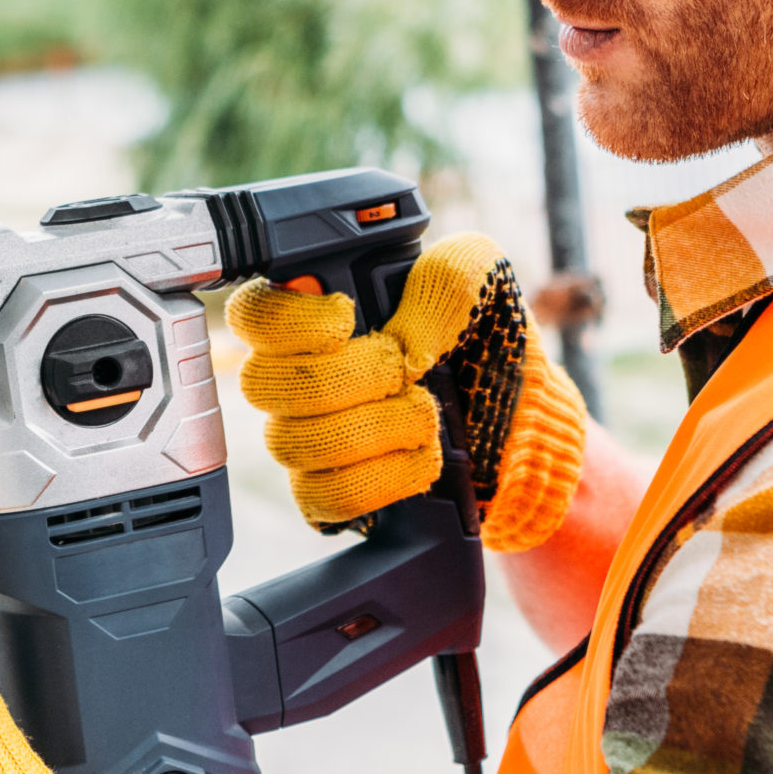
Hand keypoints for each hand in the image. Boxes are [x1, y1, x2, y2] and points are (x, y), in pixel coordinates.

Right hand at [225, 232, 589, 552]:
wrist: (521, 420)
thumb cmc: (487, 343)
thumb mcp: (480, 282)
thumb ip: (444, 277)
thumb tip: (401, 336)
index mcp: (318, 313)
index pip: (252, 313)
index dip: (286, 320)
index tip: (345, 318)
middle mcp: (298, 375)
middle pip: (264, 383)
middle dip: (349, 377)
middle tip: (404, 369)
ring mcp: (309, 438)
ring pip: (294, 442)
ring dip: (376, 428)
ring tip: (425, 415)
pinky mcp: (332, 492)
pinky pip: (321, 496)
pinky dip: (379, 480)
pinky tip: (418, 459)